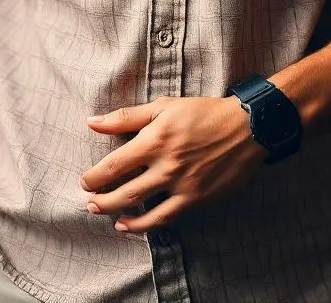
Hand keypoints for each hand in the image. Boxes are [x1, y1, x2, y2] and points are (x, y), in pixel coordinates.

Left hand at [81, 95, 266, 233]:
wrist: (246, 127)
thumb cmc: (202, 112)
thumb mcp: (163, 105)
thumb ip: (126, 116)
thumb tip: (91, 121)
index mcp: (154, 139)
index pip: (114, 164)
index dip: (95, 176)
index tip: (84, 181)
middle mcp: (165, 165)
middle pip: (123, 191)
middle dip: (100, 200)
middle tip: (88, 202)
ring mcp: (181, 184)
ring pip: (141, 208)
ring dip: (117, 214)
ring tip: (105, 215)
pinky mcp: (196, 199)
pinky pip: (164, 218)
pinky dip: (144, 225)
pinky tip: (130, 225)